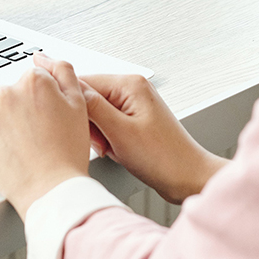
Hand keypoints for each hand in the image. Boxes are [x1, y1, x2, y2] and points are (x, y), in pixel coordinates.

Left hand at [0, 57, 91, 220]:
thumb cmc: (67, 151)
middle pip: (17, 94)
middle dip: (27, 108)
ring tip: (31, 145)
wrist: (50, 189)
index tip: (52, 116)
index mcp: (33, 81)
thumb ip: (64, 71)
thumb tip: (44, 56)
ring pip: (2, 112)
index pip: (37, 79)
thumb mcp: (79, 104)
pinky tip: (17, 151)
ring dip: (12, 123)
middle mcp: (7, 92)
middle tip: (45, 133)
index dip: (47, 99)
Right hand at [78, 67, 227, 204]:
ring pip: (97, 112)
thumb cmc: (163, 158)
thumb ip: (92, 107)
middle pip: (89, 97)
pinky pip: (108, 122)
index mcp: (130, 84)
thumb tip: (70, 88)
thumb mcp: (120, 132)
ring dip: (98, 133)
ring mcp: (134, 102)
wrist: (187, 177)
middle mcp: (133, 88)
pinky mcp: (134, 117)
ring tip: (112, 148)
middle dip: (89, 123)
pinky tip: (116, 149)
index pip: (83, 82)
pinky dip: (107, 137)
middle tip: (102, 143)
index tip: (74, 127)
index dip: (75, 107)